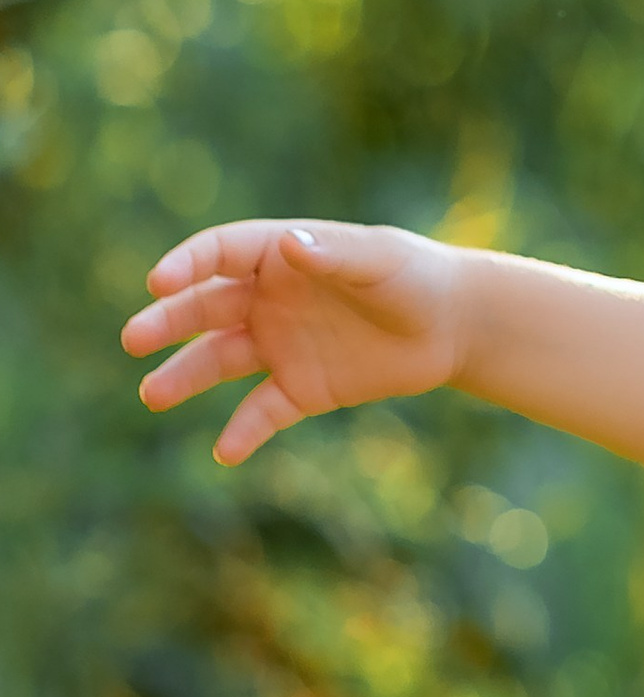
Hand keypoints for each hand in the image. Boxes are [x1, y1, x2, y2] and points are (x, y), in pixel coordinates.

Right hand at [121, 221, 468, 464]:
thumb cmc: (416, 278)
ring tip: (152, 394)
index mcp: (282, 257)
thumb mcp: (380, 261)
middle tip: (134, 338)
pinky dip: (243, 431)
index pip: (221, 253)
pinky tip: (227, 451)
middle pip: (204, 308)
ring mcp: (281, 345)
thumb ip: (334, 255)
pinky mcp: (301, 389)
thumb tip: (286, 244)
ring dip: (184, 376)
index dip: (187, 263)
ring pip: (218, 360)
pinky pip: (262, 412)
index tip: (159, 281)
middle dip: (167, 322)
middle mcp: (270, 300)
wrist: (456, 325)